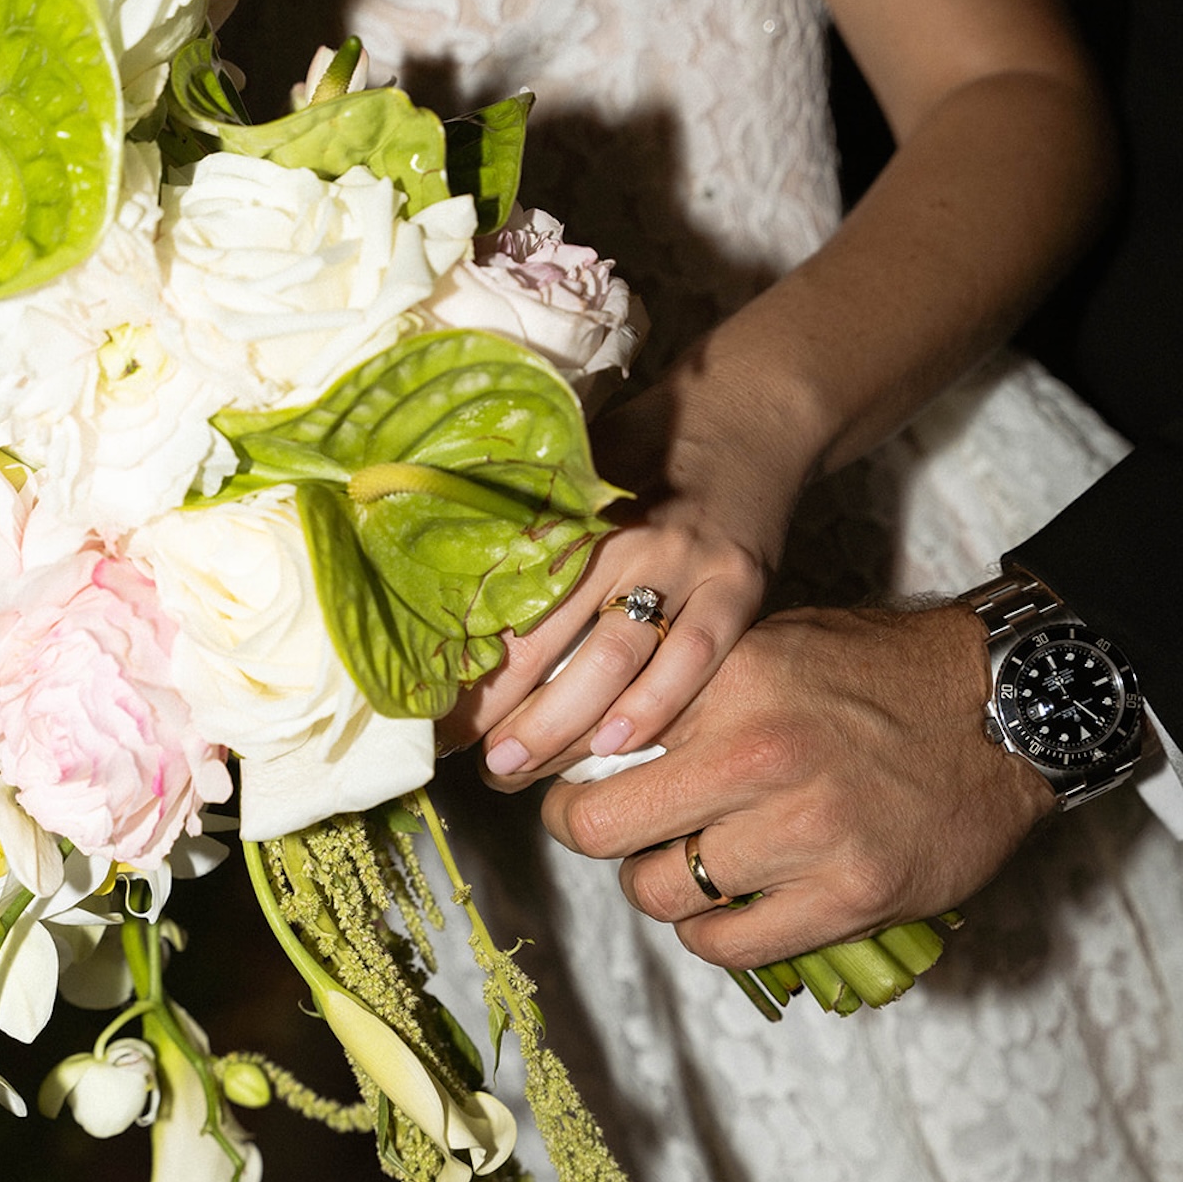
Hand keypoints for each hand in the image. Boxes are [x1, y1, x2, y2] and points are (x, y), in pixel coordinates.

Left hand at [441, 354, 810, 783]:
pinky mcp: (739, 587)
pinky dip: (654, 705)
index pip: (504, 594)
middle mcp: (627, 537)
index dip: (466, 655)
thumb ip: (530, 514)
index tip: (430, 705)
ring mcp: (687, 564)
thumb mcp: (579, 459)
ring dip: (560, 723)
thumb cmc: (650, 442)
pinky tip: (613, 747)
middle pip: (550, 637)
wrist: (752, 412)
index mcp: (576, 508)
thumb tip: (444, 567)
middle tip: (465, 757)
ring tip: (515, 769)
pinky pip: (693, 658)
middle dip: (501, 707)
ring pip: (614, 658)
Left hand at [540, 603, 1057, 967]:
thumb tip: (588, 737)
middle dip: (588, 833)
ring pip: (658, 894)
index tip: (559, 782)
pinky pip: (727, 946)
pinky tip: (731, 908)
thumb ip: (689, 689)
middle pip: (598, 827)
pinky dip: (712, 935)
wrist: (1006, 713)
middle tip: (612, 830)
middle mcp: (760, 754)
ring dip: (660, 887)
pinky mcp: (848, 896)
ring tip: (689, 864)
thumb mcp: (774, 646)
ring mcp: (807, 832)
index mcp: (733, 680)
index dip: (560, 767)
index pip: (592, 737)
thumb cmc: (881, 675)